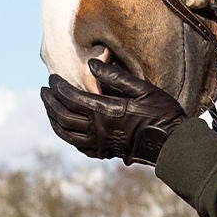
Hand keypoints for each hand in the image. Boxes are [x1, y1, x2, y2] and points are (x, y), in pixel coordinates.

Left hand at [41, 59, 186, 166]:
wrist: (171, 143)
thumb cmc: (161, 113)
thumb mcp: (143, 89)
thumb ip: (116, 76)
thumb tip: (91, 64)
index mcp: (105, 111)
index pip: (71, 97)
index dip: (59, 87)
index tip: (52, 78)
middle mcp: (97, 129)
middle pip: (62, 114)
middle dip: (50, 101)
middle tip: (45, 90)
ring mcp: (98, 143)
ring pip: (65, 132)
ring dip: (53, 118)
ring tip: (50, 107)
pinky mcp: (103, 152)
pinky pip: (76, 144)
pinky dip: (65, 134)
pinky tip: (65, 127)